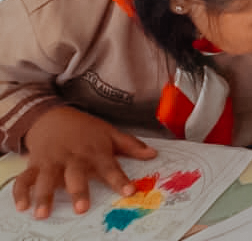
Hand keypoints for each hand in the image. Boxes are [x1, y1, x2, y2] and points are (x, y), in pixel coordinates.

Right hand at [12, 106, 156, 217]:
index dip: (120, 179)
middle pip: (76, 174)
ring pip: (47, 178)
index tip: (129, 191)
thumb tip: (153, 154)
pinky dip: (21, 192)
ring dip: (44, 195)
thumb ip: (130, 145)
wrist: (52, 116)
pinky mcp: (35, 164)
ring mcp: (52, 161)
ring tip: (43, 213)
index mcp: (95, 151)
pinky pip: (25, 179)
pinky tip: (22, 206)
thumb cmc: (84, 129)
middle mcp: (73, 157)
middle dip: (78, 190)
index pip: (110, 167)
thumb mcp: (109, 133)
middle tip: (81, 207)